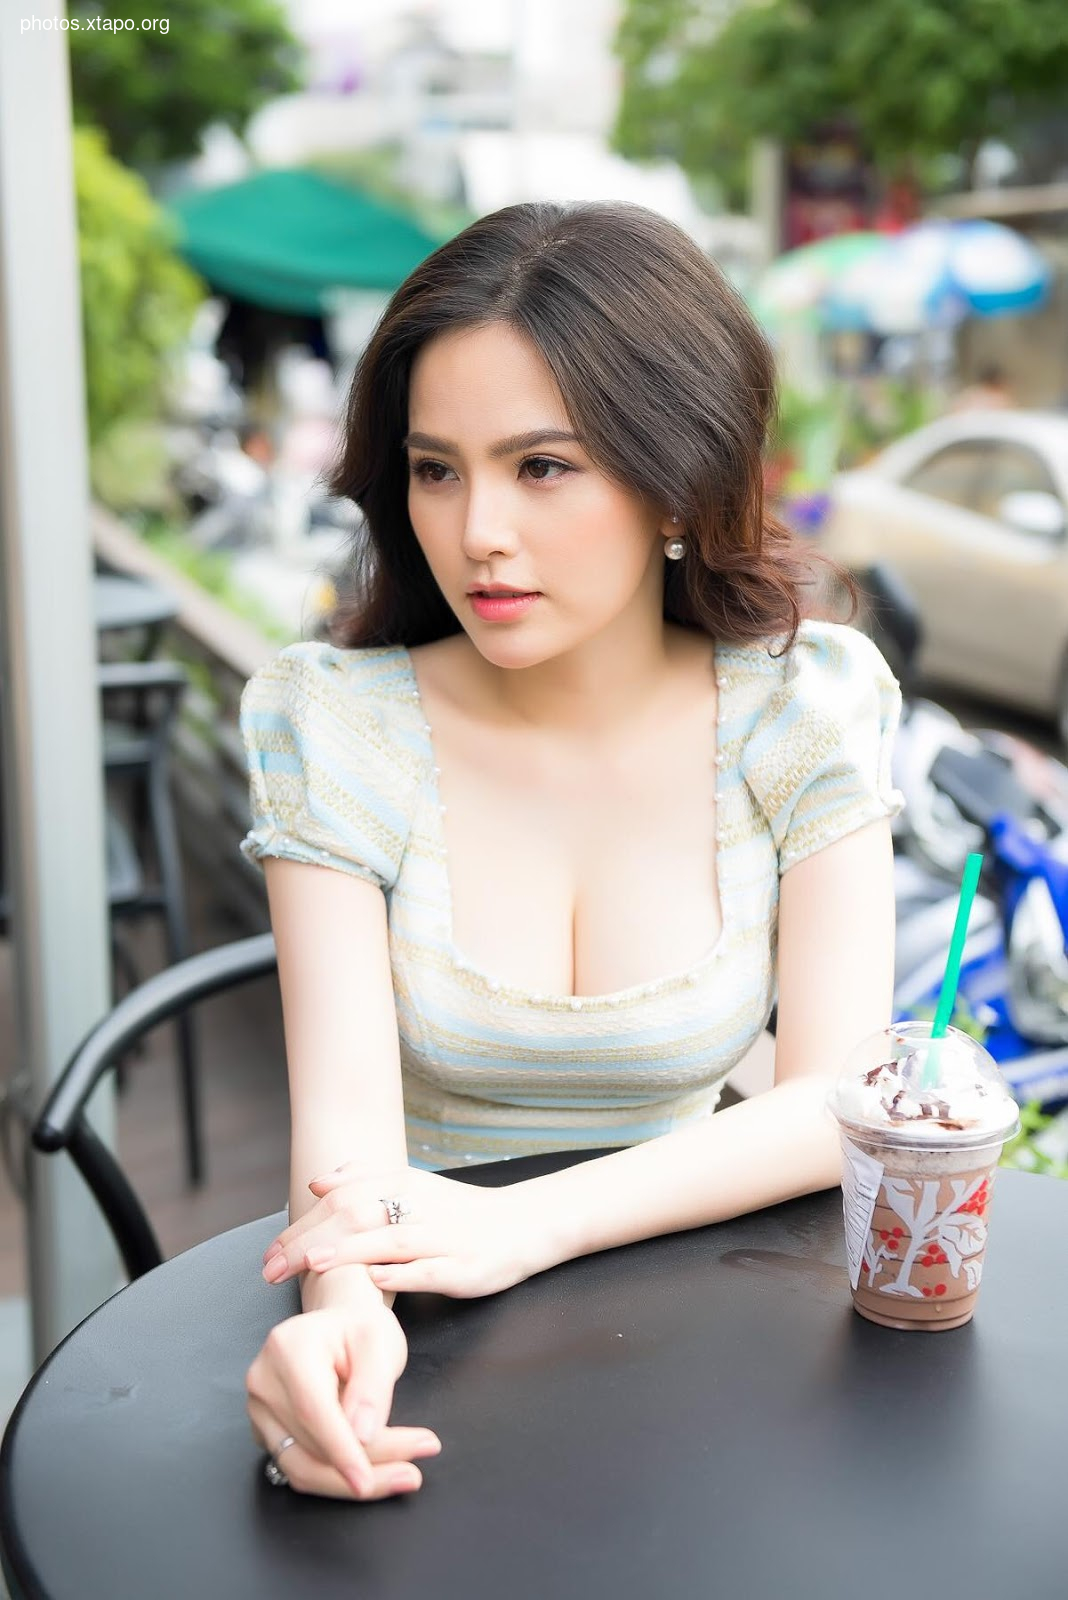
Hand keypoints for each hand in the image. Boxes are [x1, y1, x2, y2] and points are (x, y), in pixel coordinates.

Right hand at [245, 1300, 440, 1499]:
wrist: (340, 1327)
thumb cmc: (361, 1329)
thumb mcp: (379, 1341)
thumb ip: (372, 1387)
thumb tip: (362, 1436)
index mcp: (288, 1347)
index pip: (313, 1411)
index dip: (341, 1451)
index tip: (368, 1481)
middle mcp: (264, 1380)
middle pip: (311, 1445)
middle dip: (365, 1466)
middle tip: (413, 1475)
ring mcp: (259, 1409)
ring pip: (302, 1467)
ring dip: (350, 1482)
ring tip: (401, 1476)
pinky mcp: (265, 1431)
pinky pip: (298, 1467)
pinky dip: (336, 1478)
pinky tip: (372, 1472)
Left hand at [261, 1164, 547, 1297]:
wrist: (524, 1225)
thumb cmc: (460, 1212)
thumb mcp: (415, 1186)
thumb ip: (366, 1180)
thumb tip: (317, 1183)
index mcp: (404, 1184)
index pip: (342, 1198)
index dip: (302, 1223)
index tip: (269, 1252)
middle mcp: (421, 1206)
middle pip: (357, 1216)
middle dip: (311, 1241)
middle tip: (271, 1268)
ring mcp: (443, 1238)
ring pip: (391, 1240)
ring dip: (350, 1251)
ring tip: (312, 1262)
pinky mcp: (464, 1268)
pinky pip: (430, 1270)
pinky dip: (402, 1273)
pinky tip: (375, 1280)